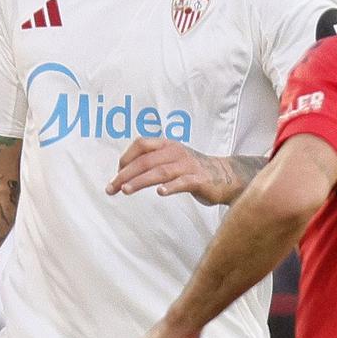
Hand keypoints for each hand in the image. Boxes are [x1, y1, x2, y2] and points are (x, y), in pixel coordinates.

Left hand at [106, 140, 244, 205]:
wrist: (224, 175)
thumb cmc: (191, 169)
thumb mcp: (170, 159)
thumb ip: (151, 162)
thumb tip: (123, 172)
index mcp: (167, 145)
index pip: (141, 144)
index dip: (126, 158)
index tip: (116, 173)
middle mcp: (175, 152)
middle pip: (146, 160)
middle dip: (126, 174)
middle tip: (112, 187)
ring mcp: (188, 166)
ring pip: (160, 172)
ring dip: (141, 180)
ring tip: (126, 190)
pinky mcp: (199, 180)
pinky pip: (183, 182)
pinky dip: (171, 187)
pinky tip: (160, 193)